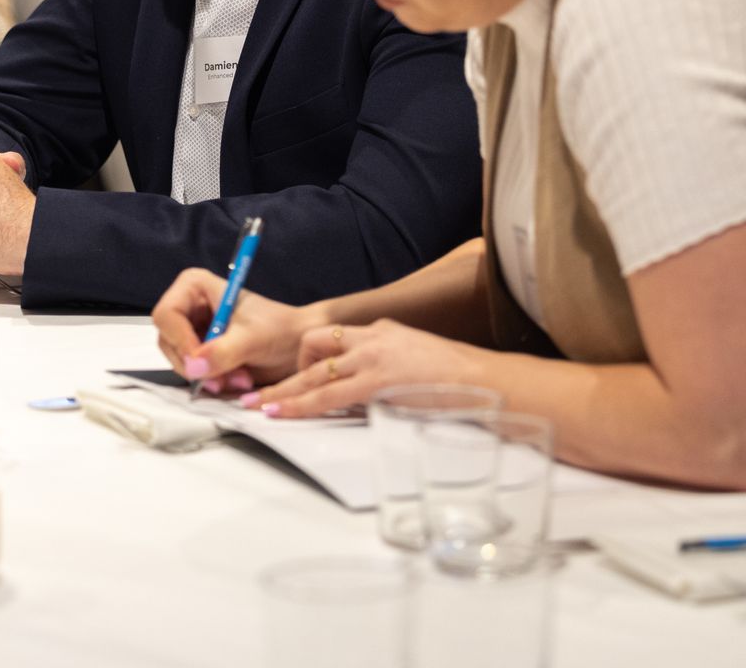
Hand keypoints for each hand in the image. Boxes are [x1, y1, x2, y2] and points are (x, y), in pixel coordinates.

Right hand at [151, 268, 327, 394]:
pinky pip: (192, 373)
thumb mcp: (252, 339)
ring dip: (208, 376)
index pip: (167, 314)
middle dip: (196, 364)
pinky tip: (237, 380)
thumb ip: (222, 352)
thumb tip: (195, 367)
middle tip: (223, 377)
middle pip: (168, 341)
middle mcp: (189, 307)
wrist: (299, 345)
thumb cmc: (280, 329)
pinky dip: (212, 382)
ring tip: (240, 378)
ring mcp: (192, 331)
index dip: (179, 340)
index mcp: (195, 286)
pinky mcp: (200, 353)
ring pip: (180, 361)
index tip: (200, 360)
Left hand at [247, 319, 487, 417]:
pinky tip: (282, 413)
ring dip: (283, 390)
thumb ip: (391, 372)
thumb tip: (373, 393)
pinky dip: (300, 405)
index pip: (334, 338)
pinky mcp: (377, 382)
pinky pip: (326, 395)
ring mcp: (374, 358)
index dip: (307, 359)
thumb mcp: (419, 363)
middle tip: (261, 392)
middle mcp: (374, 338)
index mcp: (384, 332)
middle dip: (286, 371)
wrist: (485, 382)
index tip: (292, 375)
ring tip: (260, 406)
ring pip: (313, 371)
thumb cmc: (460, 382)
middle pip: (314, 346)